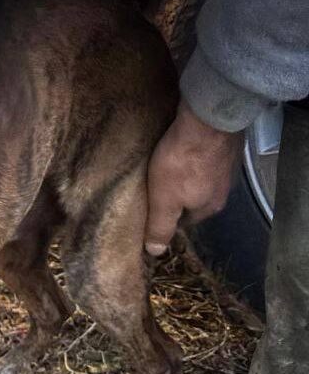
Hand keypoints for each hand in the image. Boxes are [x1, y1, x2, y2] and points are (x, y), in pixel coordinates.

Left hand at [145, 100, 242, 255]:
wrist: (206, 121)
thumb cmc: (181, 163)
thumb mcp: (163, 199)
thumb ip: (160, 225)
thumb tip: (155, 252)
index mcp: (209, 207)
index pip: (184, 221)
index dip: (165, 217)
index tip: (148, 208)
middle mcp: (222, 191)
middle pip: (193, 200)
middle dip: (174, 196)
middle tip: (151, 187)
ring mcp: (225, 167)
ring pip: (199, 179)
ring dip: (182, 176)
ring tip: (162, 169)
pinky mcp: (223, 146)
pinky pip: (203, 159)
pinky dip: (190, 158)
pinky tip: (178, 150)